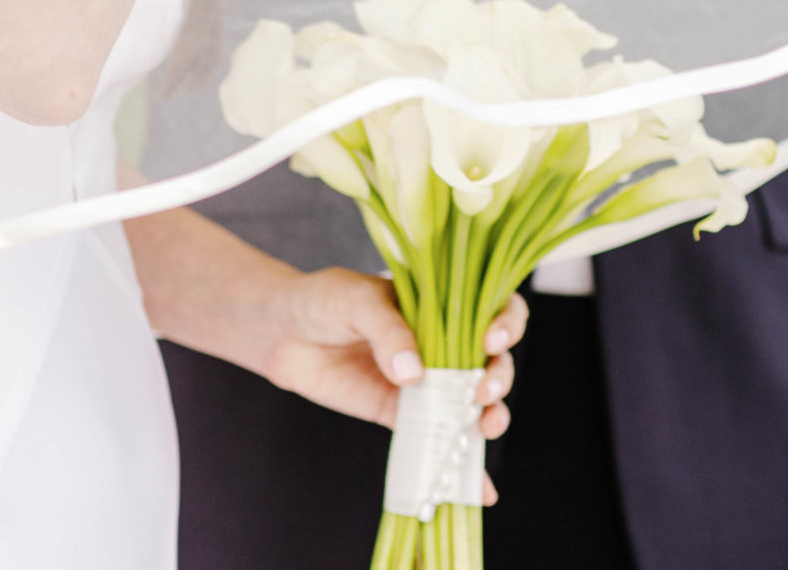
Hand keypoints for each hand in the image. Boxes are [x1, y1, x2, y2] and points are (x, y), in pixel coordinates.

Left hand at [259, 269, 524, 499]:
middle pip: (493, 360)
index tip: (490, 340)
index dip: (505, 322)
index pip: (493, 307)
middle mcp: (442, 343)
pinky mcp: (402, 414)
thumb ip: (387, 331)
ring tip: (484, 428)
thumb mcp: (356, 300)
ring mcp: (425, 382)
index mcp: (440, 304)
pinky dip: (460, 464)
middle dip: (499, 377)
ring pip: (474, 402)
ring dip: (491, 417)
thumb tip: (414, 374)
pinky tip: (480, 488)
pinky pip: (437, 440)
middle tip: (480, 390)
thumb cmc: (323, 300)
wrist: (282, 333)